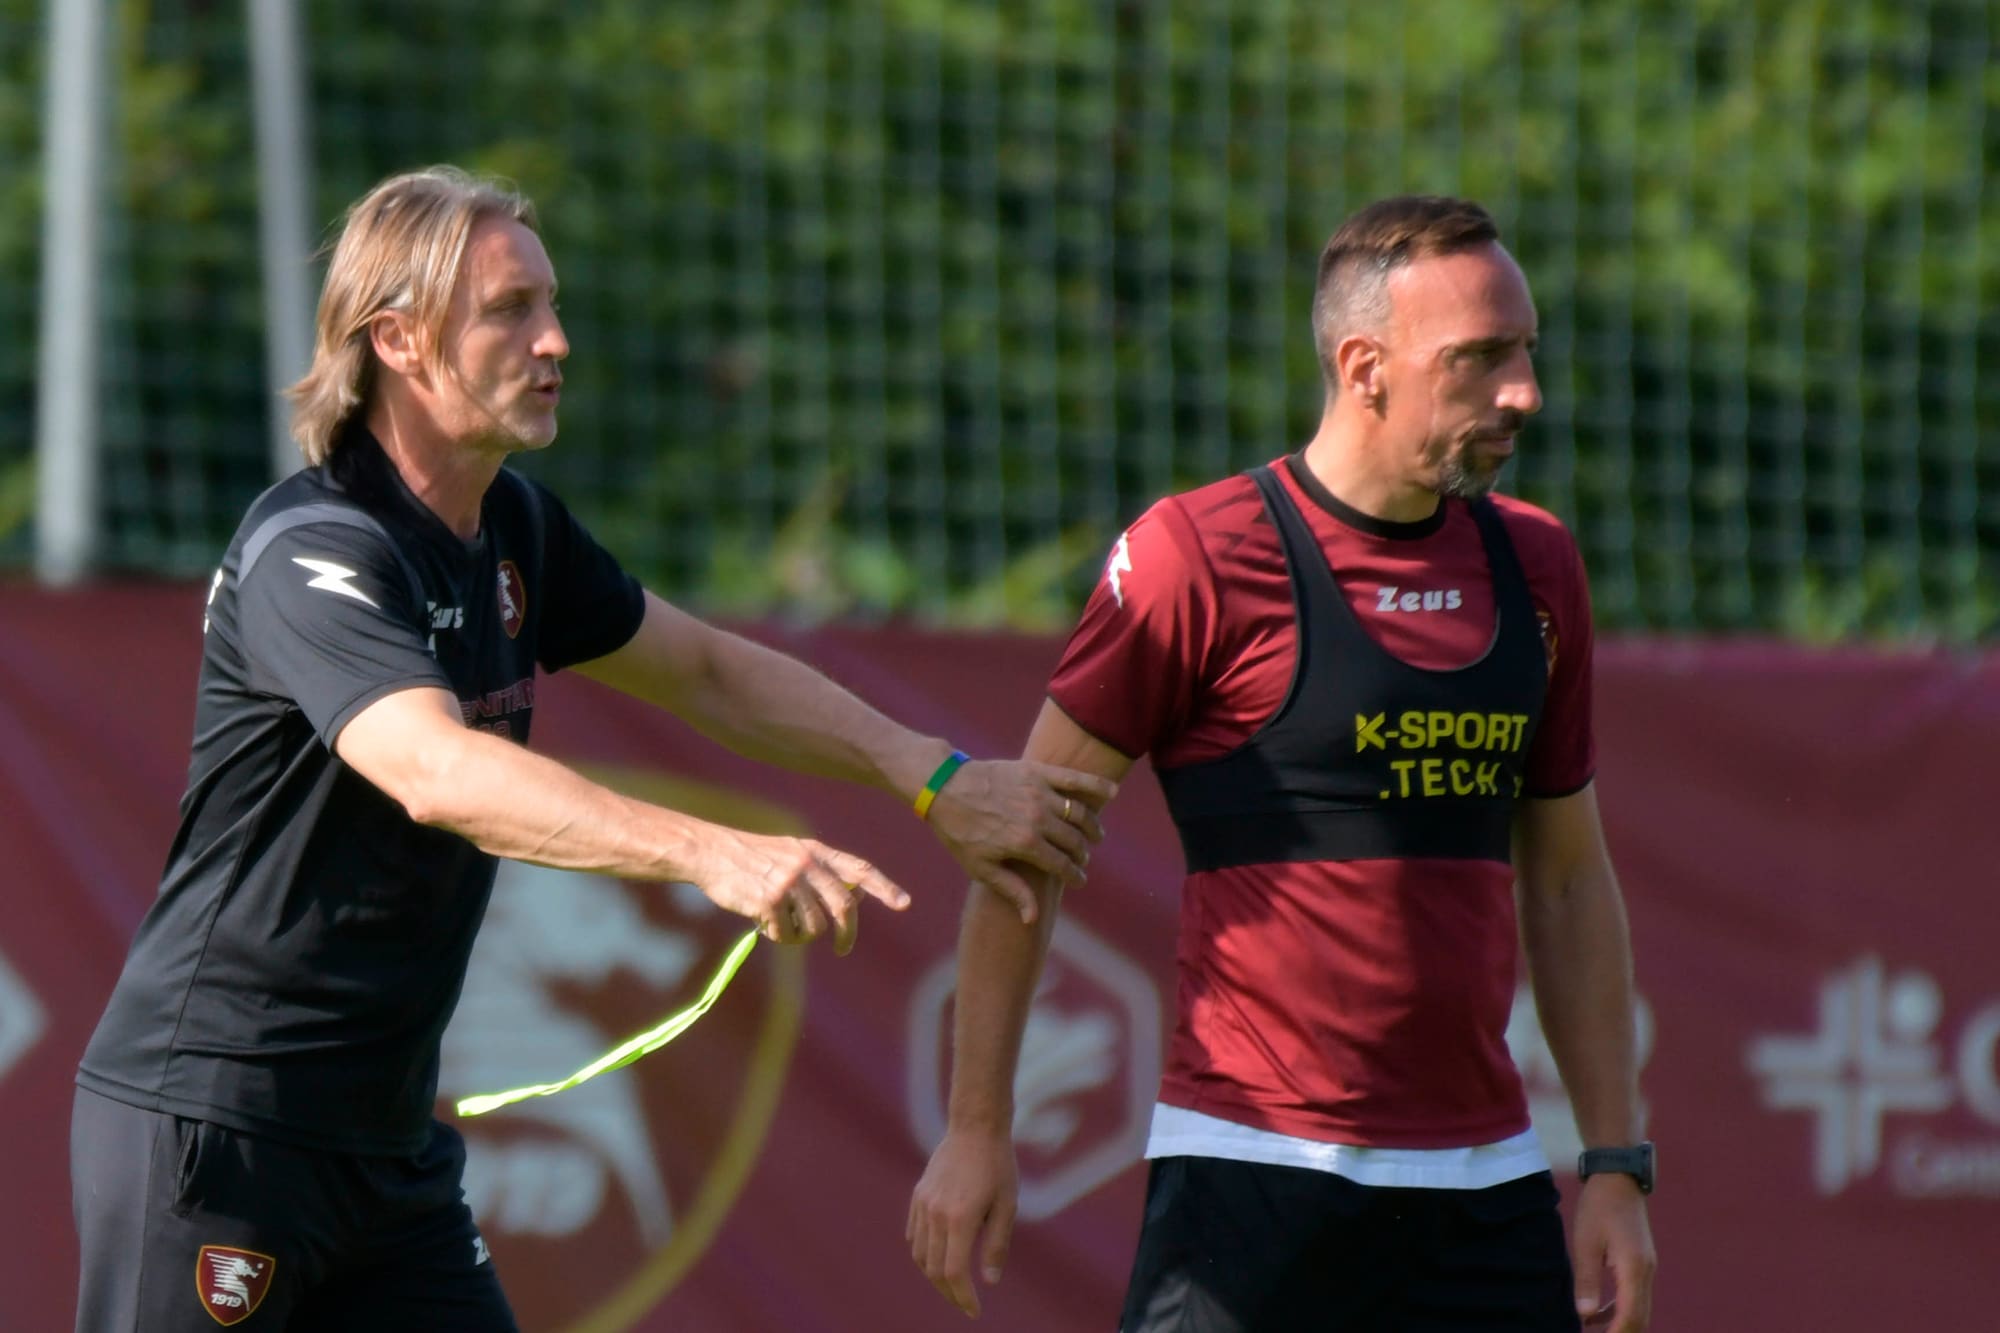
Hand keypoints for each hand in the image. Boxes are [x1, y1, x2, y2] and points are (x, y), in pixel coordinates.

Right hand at [690, 829, 907, 955]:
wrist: (711, 852)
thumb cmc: (751, 857)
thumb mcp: (790, 851)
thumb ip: (819, 871)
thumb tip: (850, 901)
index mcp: (815, 851)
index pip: (860, 869)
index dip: (884, 887)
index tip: (904, 904)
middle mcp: (807, 864)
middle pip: (843, 906)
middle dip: (847, 933)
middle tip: (842, 947)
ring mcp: (789, 883)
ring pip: (814, 927)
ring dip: (801, 935)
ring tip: (783, 926)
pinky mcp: (769, 901)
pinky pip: (786, 934)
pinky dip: (778, 936)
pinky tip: (764, 923)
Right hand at [908, 1124, 1017, 1318]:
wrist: (975, 1127)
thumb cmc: (998, 1165)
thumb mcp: (1007, 1206)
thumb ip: (997, 1245)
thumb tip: (989, 1281)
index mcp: (960, 1218)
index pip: (953, 1273)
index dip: (962, 1297)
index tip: (974, 1311)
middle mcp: (936, 1214)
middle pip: (933, 1270)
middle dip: (949, 1292)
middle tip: (966, 1302)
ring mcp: (922, 1204)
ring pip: (919, 1255)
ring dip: (934, 1275)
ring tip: (953, 1283)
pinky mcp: (918, 1196)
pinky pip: (913, 1235)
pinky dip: (923, 1253)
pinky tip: (938, 1256)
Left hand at [925, 759, 1115, 921]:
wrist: (944, 787)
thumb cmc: (959, 831)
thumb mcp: (981, 868)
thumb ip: (1012, 890)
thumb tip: (1032, 919)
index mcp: (1025, 844)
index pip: (1063, 865)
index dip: (1075, 876)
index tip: (1080, 881)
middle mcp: (1037, 818)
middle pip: (1075, 840)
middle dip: (1082, 853)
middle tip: (1083, 858)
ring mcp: (1039, 792)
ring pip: (1080, 813)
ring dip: (1092, 826)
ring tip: (1096, 835)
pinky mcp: (1037, 771)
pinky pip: (1074, 778)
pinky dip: (1096, 785)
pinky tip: (1112, 793)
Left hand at [1572, 1173, 1654, 1330]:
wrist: (1618, 1179)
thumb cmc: (1599, 1207)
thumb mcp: (1586, 1242)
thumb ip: (1587, 1280)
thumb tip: (1586, 1315)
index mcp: (1634, 1269)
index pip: (1630, 1316)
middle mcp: (1646, 1272)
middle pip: (1640, 1318)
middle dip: (1621, 1332)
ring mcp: (1646, 1268)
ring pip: (1639, 1308)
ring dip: (1620, 1323)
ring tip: (1592, 1331)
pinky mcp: (1641, 1263)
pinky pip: (1634, 1295)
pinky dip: (1619, 1308)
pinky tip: (1596, 1312)